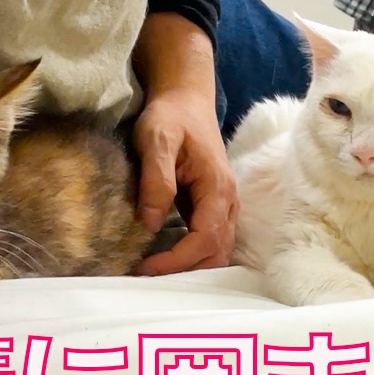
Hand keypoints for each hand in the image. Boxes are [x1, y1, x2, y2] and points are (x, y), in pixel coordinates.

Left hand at [132, 90, 238, 274]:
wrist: (185, 100)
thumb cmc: (170, 116)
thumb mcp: (156, 140)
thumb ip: (157, 180)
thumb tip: (150, 223)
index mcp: (217, 187)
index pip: (206, 238)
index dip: (177, 259)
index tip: (145, 267)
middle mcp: (228, 201)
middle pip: (217, 252)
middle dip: (185, 270)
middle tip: (145, 274)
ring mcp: (224, 205)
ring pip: (216, 250)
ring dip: (189, 266)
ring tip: (153, 269)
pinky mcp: (212, 207)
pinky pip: (209, 240)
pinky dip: (190, 255)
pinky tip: (163, 256)